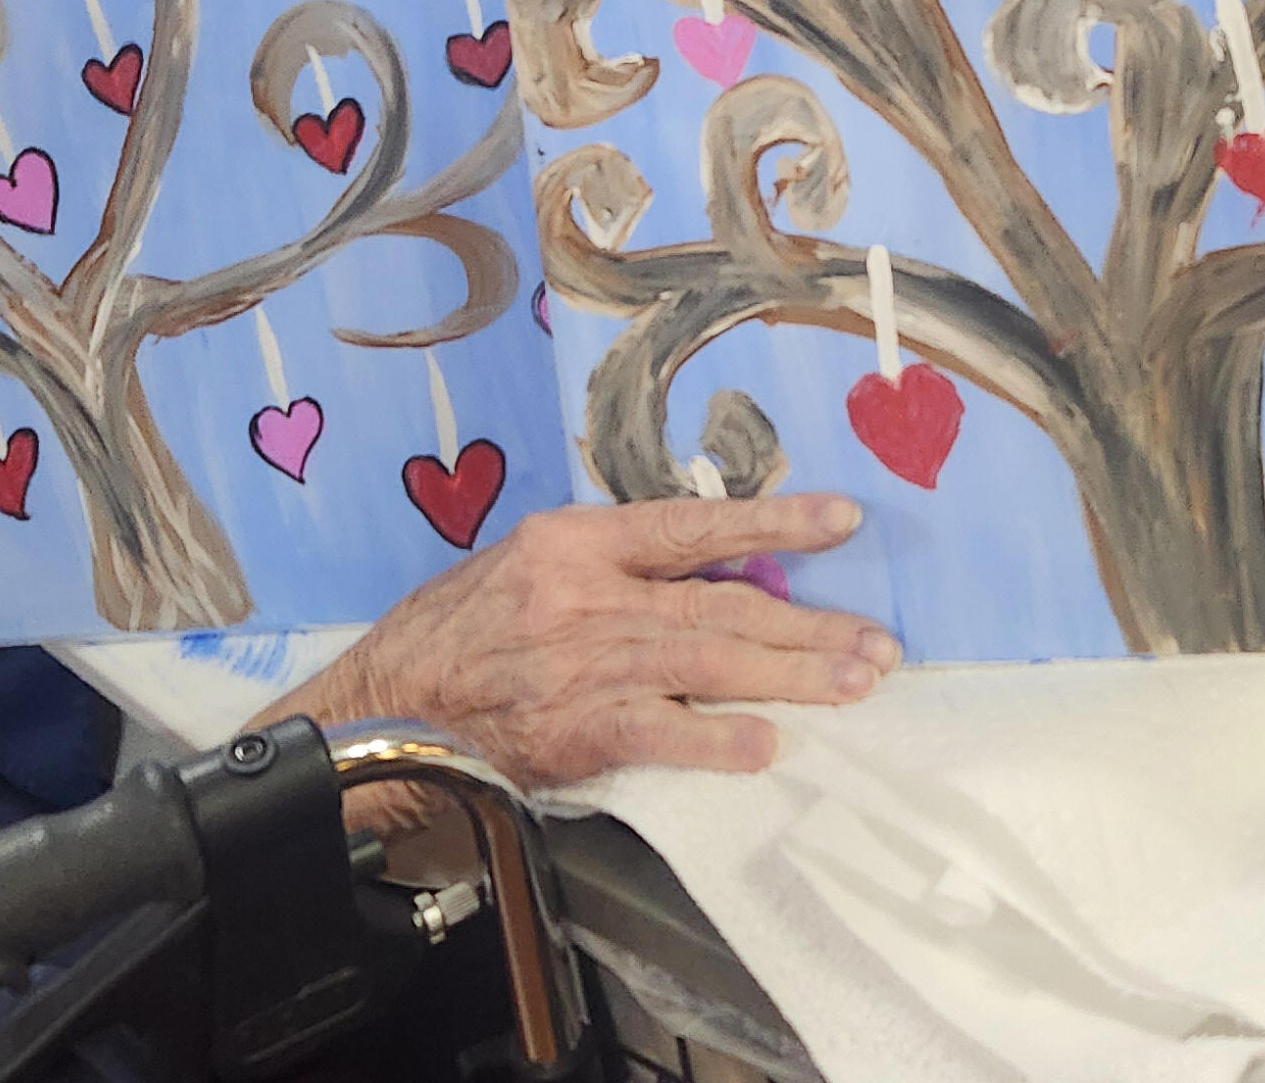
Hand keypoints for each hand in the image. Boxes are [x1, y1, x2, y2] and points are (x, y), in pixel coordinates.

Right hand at [266, 494, 898, 824]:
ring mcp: (585, 663)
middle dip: (810, 624)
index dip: (774, 520)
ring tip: (855, 682)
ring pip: (710, 662)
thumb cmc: (464, 633)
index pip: (694, 524)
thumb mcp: (532, 567)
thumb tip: (720, 571)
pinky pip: (663, 733)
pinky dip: (717, 739)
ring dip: (793, 675)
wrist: (387, 707)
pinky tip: (766, 745)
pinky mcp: (574, 729)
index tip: (844, 521)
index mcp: (578, 541)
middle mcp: (588, 594)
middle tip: (877, 643)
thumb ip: (616, 567)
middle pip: (722, 601)